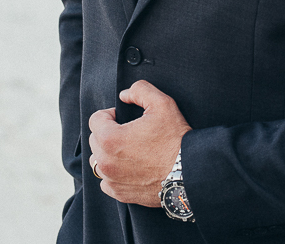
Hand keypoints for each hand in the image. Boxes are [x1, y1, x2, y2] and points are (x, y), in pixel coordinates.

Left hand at [88, 80, 191, 206]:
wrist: (189, 172)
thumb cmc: (176, 138)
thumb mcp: (162, 103)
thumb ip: (140, 90)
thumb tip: (124, 95)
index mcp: (110, 138)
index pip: (95, 119)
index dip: (110, 114)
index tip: (123, 117)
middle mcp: (105, 162)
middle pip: (95, 140)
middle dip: (108, 133)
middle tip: (131, 133)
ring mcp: (111, 180)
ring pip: (98, 161)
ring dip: (109, 154)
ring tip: (130, 151)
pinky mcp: (119, 193)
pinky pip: (106, 181)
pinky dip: (114, 174)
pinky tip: (132, 168)